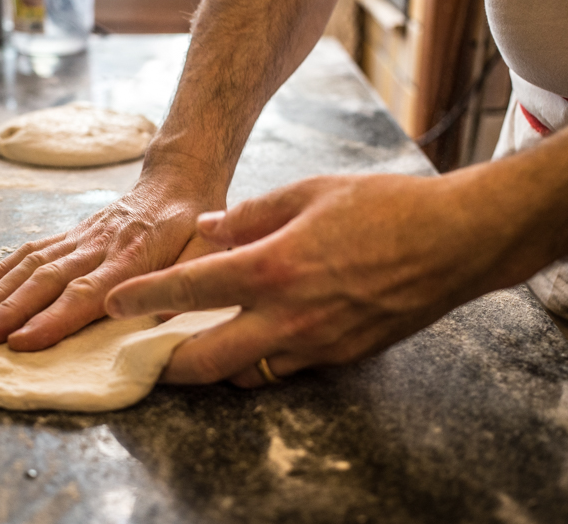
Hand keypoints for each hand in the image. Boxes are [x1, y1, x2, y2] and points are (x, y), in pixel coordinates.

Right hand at [0, 167, 226, 350]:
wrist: (179, 181)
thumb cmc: (195, 227)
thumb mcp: (208, 254)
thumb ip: (188, 282)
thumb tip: (164, 317)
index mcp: (133, 257)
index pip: (87, 293)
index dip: (53, 319)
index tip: (22, 342)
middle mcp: (98, 247)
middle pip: (48, 281)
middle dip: (10, 311)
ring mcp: (81, 238)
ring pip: (31, 264)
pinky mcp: (71, 233)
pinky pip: (31, 249)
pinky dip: (0, 267)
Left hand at [105, 174, 512, 386]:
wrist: (455, 242)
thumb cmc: (385, 208)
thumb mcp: (311, 192)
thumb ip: (252, 214)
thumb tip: (211, 228)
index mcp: (272, 266)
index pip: (188, 289)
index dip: (142, 297)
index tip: (112, 303)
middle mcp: (287, 316)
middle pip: (205, 360)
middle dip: (166, 363)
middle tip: (148, 352)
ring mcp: (316, 345)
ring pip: (244, 375)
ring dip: (215, 366)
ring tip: (199, 347)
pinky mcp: (341, 358)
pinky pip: (286, 370)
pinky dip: (261, 362)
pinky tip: (259, 338)